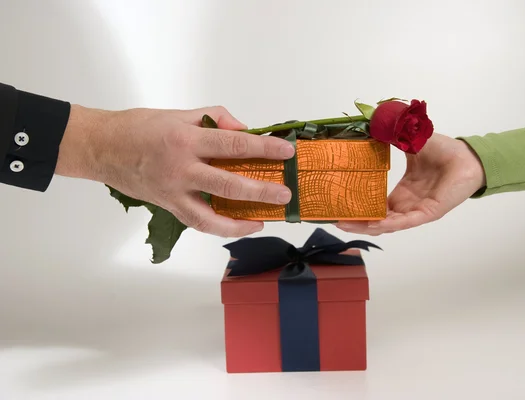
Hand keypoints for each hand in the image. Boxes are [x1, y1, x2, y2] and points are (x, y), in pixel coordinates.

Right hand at [56, 105, 294, 236]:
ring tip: (264, 219)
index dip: (264, 148)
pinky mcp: (168, 206)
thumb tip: (244, 131)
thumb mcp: (179, 113)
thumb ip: (215, 118)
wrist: (102, 148)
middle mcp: (181, 168)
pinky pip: (198, 222)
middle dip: (262, 190)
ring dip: (242, 220)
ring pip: (212, 215)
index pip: (234, 145)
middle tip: (284, 193)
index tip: (286, 152)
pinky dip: (221, 226)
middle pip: (229, 183)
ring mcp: (173, 192)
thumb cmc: (139, 127)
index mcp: (186, 139)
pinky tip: (239, 224)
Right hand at [335, 133, 485, 235]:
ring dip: (365, 226)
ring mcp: (416, 210)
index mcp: (402, 191)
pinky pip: (405, 222)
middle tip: (333, 218)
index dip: (357, 206)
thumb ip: (390, 135)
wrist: (468, 157)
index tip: (338, 203)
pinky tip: (372, 224)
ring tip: (344, 224)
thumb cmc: (444, 152)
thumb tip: (370, 121)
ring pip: (386, 224)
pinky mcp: (428, 213)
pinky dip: (388, 224)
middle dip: (355, 221)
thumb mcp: (408, 142)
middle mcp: (407, 204)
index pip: (375, 204)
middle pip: (376, 218)